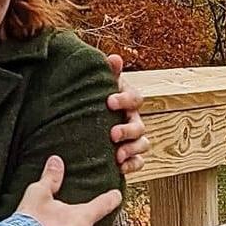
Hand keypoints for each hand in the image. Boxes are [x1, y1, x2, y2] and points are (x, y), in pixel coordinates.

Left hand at [103, 51, 150, 176]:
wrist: (83, 117)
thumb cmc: (92, 96)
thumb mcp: (97, 82)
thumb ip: (107, 71)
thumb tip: (115, 58)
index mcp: (127, 99)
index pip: (135, 98)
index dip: (124, 99)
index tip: (109, 101)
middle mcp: (133, 118)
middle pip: (140, 125)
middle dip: (127, 130)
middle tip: (111, 134)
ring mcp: (132, 138)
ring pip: (142, 144)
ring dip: (131, 149)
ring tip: (117, 155)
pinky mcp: (129, 154)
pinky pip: (139, 162)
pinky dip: (132, 165)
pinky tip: (119, 167)